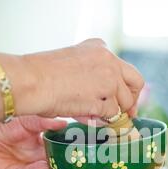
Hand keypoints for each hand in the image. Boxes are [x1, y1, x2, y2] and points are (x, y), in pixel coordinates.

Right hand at [22, 38, 143, 122]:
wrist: (32, 81)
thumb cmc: (41, 75)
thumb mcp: (72, 65)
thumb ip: (92, 78)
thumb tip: (104, 104)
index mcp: (100, 48)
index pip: (125, 69)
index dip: (127, 87)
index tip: (125, 100)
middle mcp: (109, 60)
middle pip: (136, 84)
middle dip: (132, 101)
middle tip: (127, 115)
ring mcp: (109, 79)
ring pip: (124, 103)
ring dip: (113, 114)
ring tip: (95, 116)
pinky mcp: (105, 98)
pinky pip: (112, 115)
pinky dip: (103, 120)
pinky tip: (88, 118)